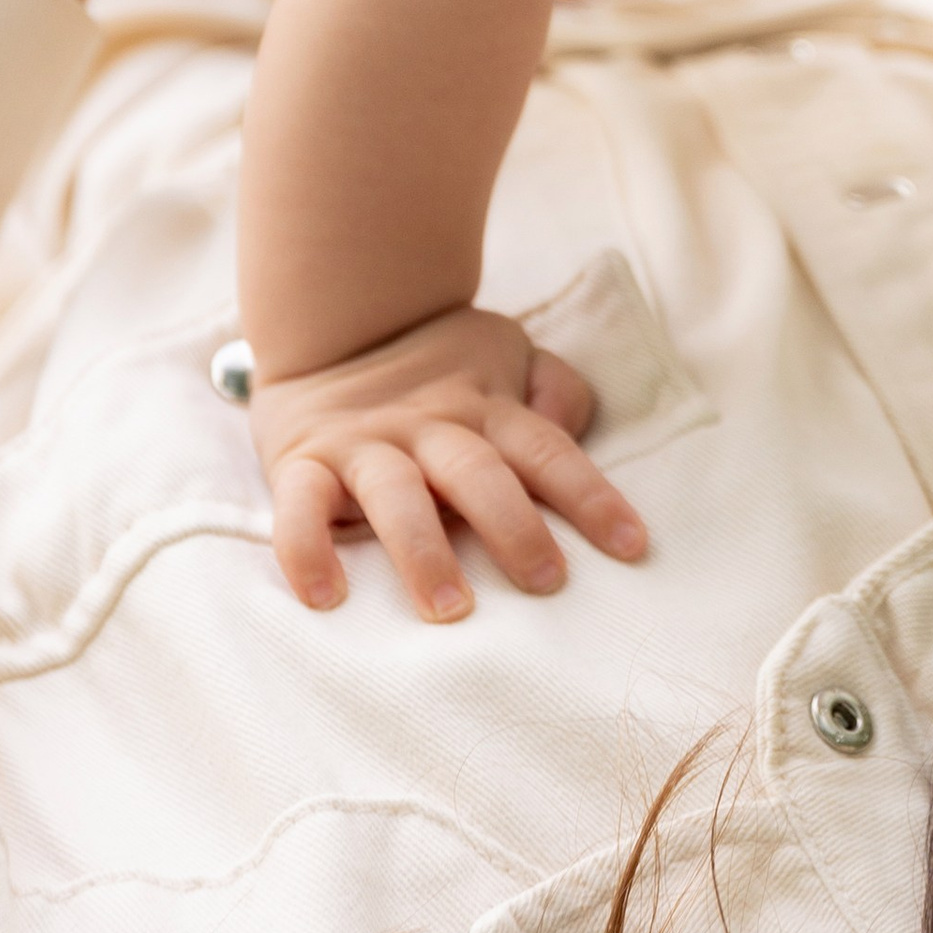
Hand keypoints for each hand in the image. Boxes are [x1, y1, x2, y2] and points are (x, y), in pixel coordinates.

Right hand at [248, 303, 649, 618]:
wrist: (333, 324)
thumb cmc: (438, 365)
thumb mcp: (507, 357)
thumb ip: (552, 390)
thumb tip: (575, 431)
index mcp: (488, 406)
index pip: (548, 451)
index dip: (592, 497)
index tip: (632, 547)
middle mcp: (431, 425)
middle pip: (479, 473)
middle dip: (514, 527)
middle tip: (547, 582)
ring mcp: (366, 444)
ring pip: (396, 496)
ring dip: (423, 551)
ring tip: (449, 609)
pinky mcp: (304, 462)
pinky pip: (299, 508)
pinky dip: (306, 550)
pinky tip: (325, 598)